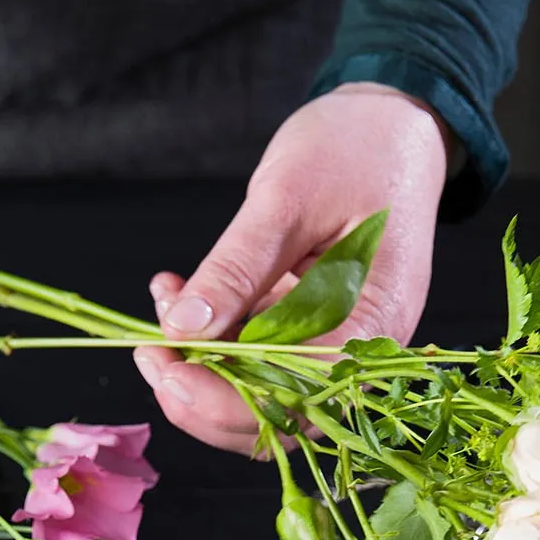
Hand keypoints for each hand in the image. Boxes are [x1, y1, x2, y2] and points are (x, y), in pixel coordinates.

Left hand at [132, 82, 451, 454]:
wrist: (393, 124)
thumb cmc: (353, 150)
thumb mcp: (285, 199)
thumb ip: (237, 267)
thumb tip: (182, 329)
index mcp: (374, 322)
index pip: (295, 395)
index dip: (221, 398)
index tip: (164, 364)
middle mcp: (361, 350)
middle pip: (277, 415)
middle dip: (202, 394)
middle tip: (146, 347)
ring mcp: (337, 345)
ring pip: (261, 396)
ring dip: (201, 368)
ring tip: (163, 305)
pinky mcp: (313, 332)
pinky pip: (259, 360)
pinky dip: (213, 341)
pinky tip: (181, 296)